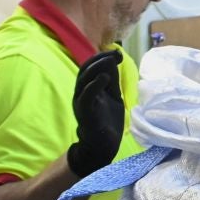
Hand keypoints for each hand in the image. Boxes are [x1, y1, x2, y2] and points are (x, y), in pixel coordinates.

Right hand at [66, 49, 126, 177]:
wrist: (103, 146)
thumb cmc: (107, 121)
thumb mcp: (113, 96)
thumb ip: (112, 81)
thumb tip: (114, 60)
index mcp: (88, 88)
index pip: (90, 67)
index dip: (102, 57)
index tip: (118, 53)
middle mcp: (81, 93)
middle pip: (85, 70)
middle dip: (100, 59)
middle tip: (115, 54)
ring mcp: (81, 102)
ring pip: (83, 80)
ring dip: (97, 68)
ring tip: (111, 61)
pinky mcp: (84, 113)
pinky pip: (86, 96)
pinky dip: (94, 85)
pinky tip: (105, 78)